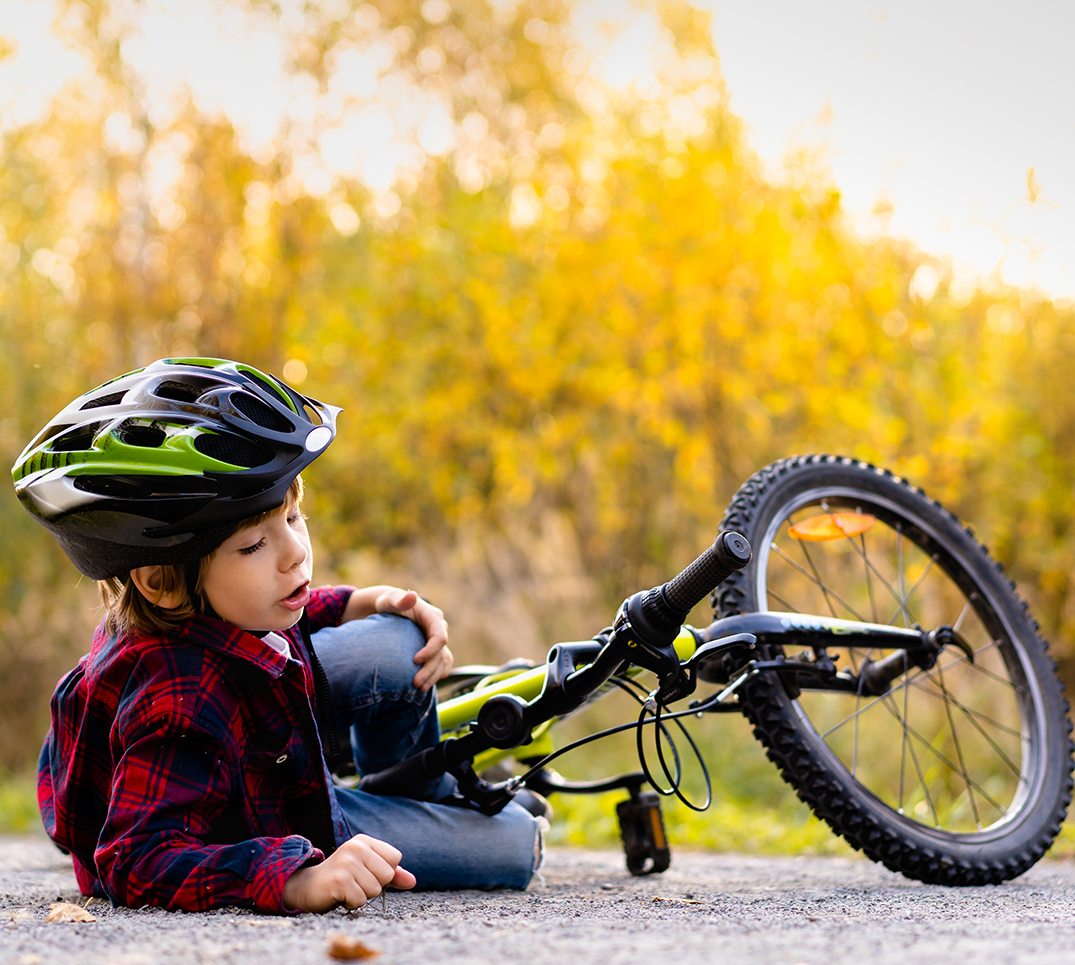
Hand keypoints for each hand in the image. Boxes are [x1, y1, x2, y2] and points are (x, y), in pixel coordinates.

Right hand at [282, 834, 415, 912]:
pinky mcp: (339, 880)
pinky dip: (351, 904)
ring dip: (361, 895)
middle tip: (354, 882)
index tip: (367, 873)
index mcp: (365, 841)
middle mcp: (356, 847)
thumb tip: (413, 881)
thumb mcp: (368, 871)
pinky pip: (360, 900)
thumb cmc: (342, 878)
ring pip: (375, 890)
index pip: (395, 858)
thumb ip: (392, 875)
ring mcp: (347, 862)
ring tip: (346, 888)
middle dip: (373, 886)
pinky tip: (340, 895)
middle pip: (387, 875)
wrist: (307, 887)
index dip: (385, 872)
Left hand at [375, 588, 452, 690]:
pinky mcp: (433, 648)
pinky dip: (435, 675)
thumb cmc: (388, 603)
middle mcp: (438, 628)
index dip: (430, 651)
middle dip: (430, 669)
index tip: (414, 661)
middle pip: (442, 653)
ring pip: (443, 661)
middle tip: (416, 684)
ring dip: (434, 676)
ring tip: (420, 689)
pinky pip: (441, 664)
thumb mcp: (391, 600)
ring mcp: (437, 639)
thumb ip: (400, 600)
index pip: (440, 637)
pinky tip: (425, 685)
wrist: (388, 609)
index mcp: (432, 617)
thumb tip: (412, 596)